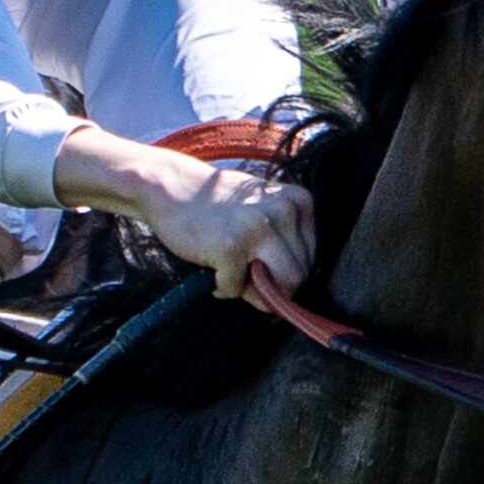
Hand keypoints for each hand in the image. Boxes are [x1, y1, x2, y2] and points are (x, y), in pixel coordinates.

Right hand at [51, 123, 315, 307]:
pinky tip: (211, 267)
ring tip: (231, 273)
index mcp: (299, 201)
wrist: (172, 186)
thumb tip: (294, 297)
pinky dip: (222, 287)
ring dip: (252, 292)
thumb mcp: (264, 209)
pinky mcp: (230, 245)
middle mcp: (284, 211)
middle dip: (272, 288)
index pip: (311, 258)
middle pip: (299, 275)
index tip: (260, 266)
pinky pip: (235, 288)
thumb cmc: (219, 206)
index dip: (284, 272)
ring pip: (280, 287)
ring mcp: (258, 227)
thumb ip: (285, 242)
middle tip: (245, 276)